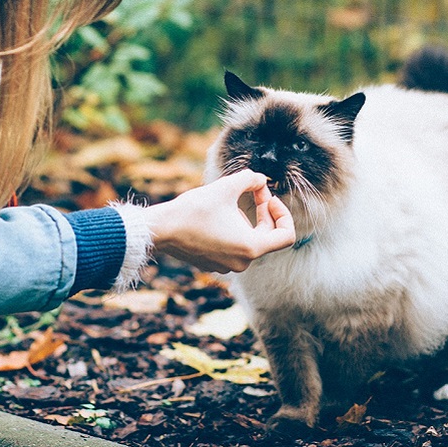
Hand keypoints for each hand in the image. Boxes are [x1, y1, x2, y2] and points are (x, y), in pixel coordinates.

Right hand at [143, 169, 295, 272]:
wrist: (161, 229)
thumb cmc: (194, 210)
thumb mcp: (226, 187)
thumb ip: (251, 179)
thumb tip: (261, 180)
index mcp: (251, 247)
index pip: (286, 236)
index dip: (283, 213)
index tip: (269, 198)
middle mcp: (242, 262)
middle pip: (268, 236)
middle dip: (263, 211)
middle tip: (254, 190)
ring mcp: (227, 267)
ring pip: (249, 240)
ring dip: (247, 220)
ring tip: (229, 202)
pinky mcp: (213, 264)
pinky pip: (233, 247)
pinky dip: (233, 230)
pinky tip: (216, 215)